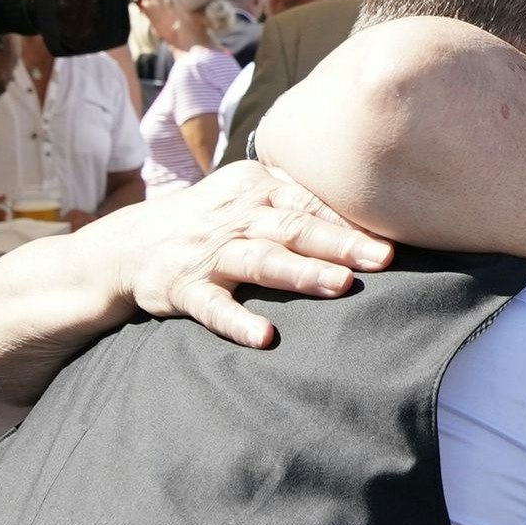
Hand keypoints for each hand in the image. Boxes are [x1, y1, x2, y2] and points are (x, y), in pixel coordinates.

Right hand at [121, 162, 393, 346]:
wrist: (131, 244)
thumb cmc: (211, 220)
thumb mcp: (249, 196)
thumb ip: (300, 200)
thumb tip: (371, 215)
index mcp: (255, 187)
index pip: (310, 201)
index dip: (351, 218)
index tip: (394, 233)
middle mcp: (235, 216)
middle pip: (293, 227)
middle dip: (340, 242)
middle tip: (382, 258)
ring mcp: (209, 253)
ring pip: (260, 260)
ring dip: (301, 273)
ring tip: (340, 286)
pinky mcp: (184, 288)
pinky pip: (213, 308)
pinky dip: (237, 322)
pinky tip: (264, 336)